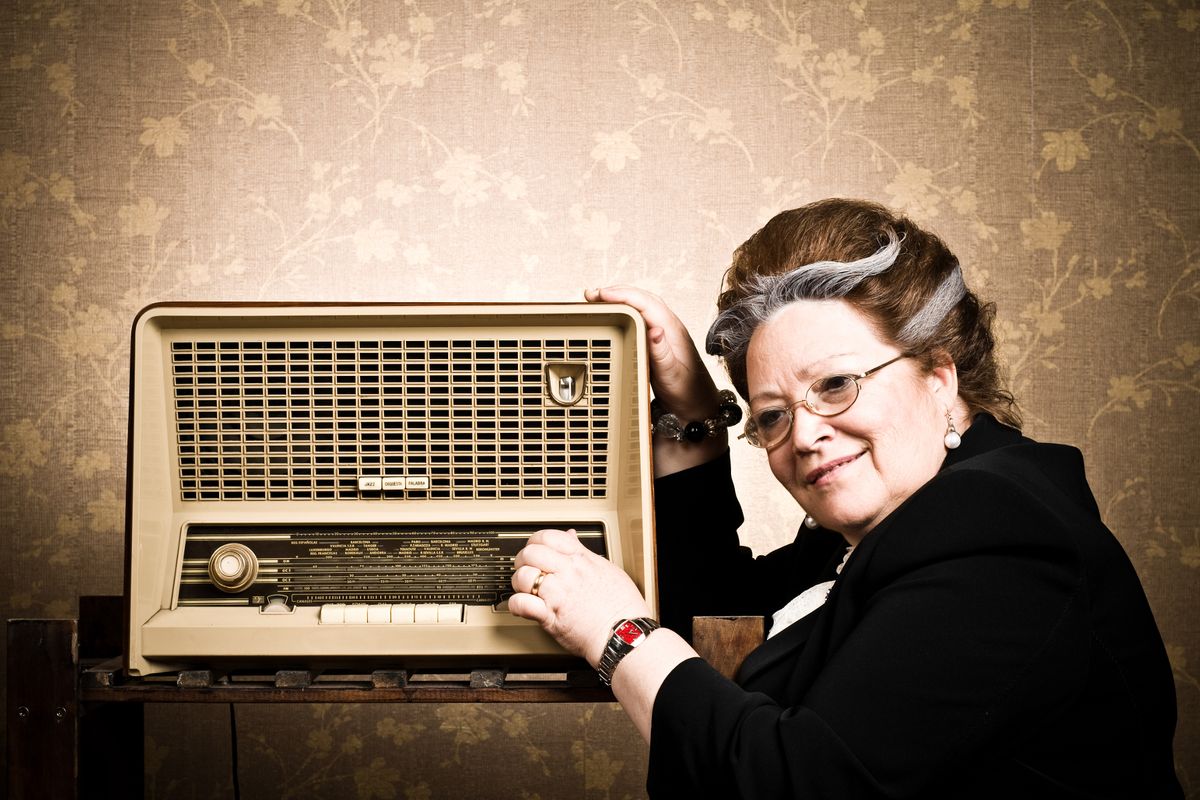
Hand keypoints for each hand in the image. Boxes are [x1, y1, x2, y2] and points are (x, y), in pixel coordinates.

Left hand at [509, 529, 651, 665]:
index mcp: (581, 559)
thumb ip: (585, 552)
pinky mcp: (551, 617)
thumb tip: (572, 537)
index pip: (549, 536)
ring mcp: (558, 594)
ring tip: (524, 589)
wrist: (625, 634)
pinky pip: (522, 604)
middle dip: (523, 560)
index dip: (535, 541)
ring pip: (523, 576)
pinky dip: (516, 605)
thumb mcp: (608, 569)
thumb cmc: (623, 607)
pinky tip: (522, 606)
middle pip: (531, 553)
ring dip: (518, 582)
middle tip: (526, 568)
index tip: (535, 549)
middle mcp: (567, 573)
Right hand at [585, 285, 721, 419]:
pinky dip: (625, 311)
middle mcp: (669, 326)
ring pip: (641, 306)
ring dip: (620, 299)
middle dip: (616, 293)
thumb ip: (662, 353)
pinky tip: (614, 314)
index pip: (645, 303)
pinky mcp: (659, 340)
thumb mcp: (672, 374)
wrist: (696, 404)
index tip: (601, 295)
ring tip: (598, 299)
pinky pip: (641, 317)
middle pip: (642, 298)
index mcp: (672, 330)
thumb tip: (655, 330)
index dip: (622, 295)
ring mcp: (664, 331)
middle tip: (592, 295)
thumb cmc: (686, 390)